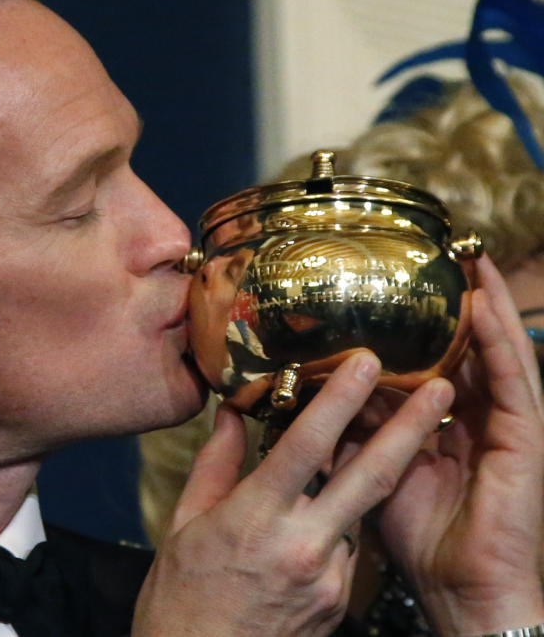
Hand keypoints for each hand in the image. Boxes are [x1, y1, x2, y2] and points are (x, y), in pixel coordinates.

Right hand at [132, 351, 453, 636]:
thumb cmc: (181, 599)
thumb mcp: (183, 524)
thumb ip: (215, 465)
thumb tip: (231, 416)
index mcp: (257, 519)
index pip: (307, 446)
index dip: (339, 400)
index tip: (365, 362)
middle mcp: (305, 546)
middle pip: (371, 476)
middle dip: (411, 426)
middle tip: (440, 387)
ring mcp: (331, 579)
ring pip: (360, 511)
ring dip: (365, 475)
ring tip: (369, 442)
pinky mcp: (342, 603)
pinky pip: (348, 546)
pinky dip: (340, 520)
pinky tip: (317, 516)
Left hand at [378, 255, 543, 634]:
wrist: (459, 591)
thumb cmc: (421, 535)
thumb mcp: (375, 469)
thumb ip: (358, 429)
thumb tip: (318, 394)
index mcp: (450, 420)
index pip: (442, 357)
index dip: (429, 320)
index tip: (408, 278)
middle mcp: (482, 415)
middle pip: (474, 345)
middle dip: (463, 298)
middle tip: (446, 249)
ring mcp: (508, 426)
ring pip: (499, 352)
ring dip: (487, 304)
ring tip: (470, 259)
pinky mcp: (525, 442)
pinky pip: (514, 383)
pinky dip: (499, 344)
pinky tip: (482, 310)